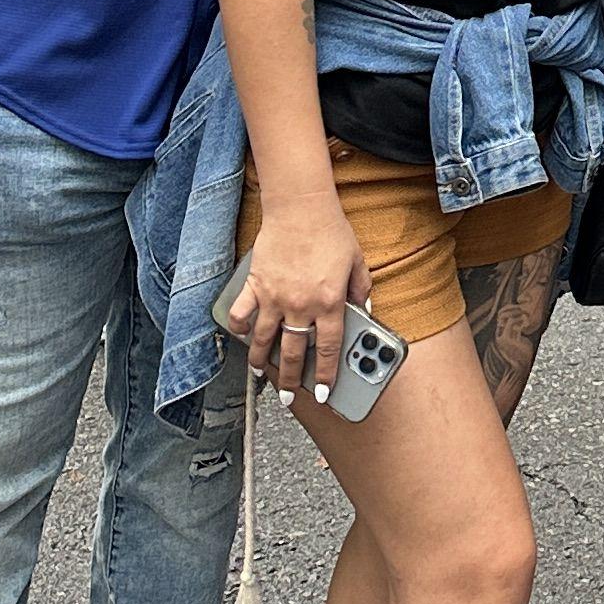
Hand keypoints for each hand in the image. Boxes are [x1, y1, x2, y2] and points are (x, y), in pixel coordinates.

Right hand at [228, 200, 372, 407]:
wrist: (301, 208)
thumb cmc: (332, 232)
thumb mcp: (358, 262)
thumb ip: (361, 290)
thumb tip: (364, 311)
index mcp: (329, 303)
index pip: (328, 349)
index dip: (326, 375)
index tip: (324, 394)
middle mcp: (301, 305)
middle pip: (294, 353)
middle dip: (292, 380)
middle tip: (290, 396)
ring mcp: (274, 297)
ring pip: (263, 341)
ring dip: (261, 361)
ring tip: (261, 373)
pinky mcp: (255, 285)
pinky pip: (241, 314)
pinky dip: (238, 328)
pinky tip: (241, 336)